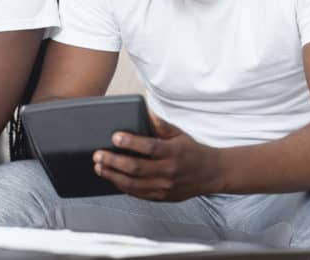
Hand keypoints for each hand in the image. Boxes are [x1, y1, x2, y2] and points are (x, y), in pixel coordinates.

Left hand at [92, 112, 222, 200]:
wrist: (211, 174)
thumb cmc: (192, 151)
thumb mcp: (180, 134)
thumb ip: (161, 125)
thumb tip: (144, 112)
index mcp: (175, 152)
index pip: (150, 147)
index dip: (131, 142)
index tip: (115, 137)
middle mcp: (169, 171)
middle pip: (137, 168)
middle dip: (114, 161)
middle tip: (98, 154)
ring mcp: (165, 187)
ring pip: (134, 184)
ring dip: (113, 175)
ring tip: (99, 167)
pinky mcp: (162, 197)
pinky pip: (138, 194)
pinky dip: (122, 186)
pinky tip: (112, 178)